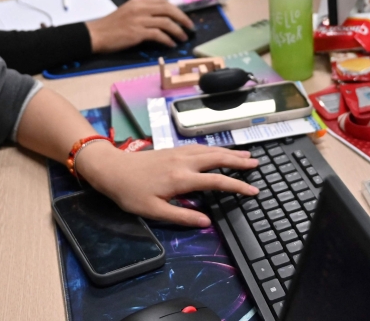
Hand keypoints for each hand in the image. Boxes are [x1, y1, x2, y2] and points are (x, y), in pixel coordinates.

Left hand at [77, 142, 258, 226]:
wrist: (112, 169)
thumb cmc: (131, 193)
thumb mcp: (154, 212)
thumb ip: (182, 217)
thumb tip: (206, 222)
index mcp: (181, 179)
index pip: (217, 181)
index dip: (237, 186)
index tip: (253, 190)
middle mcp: (184, 162)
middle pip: (218, 159)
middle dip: (239, 161)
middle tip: (257, 164)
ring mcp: (178, 153)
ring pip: (210, 150)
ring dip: (229, 152)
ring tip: (246, 155)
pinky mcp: (173, 150)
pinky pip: (200, 147)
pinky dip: (215, 148)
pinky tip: (219, 151)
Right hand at [87, 0, 194, 51]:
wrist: (96, 34)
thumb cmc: (111, 26)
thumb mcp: (127, 12)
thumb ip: (142, 11)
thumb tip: (160, 18)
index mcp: (138, 1)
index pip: (163, 1)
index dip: (176, 9)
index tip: (183, 17)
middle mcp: (140, 8)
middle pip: (168, 9)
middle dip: (182, 18)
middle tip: (190, 27)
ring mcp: (138, 19)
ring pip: (166, 22)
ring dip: (178, 31)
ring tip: (183, 38)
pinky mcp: (137, 32)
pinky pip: (158, 35)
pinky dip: (168, 39)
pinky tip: (171, 44)